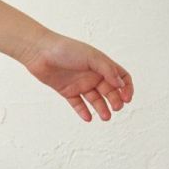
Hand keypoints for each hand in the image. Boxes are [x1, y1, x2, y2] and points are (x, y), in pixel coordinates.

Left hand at [17, 30, 132, 120]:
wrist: (40, 52)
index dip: (127, 87)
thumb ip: (107, 70)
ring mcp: (80, 83)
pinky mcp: (67, 91)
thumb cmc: (66, 49)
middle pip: (110, 91)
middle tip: (116, 108)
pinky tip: (88, 118)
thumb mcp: (91, 57)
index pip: (121, 77)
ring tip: (106, 117)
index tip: (127, 98)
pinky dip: (83, 112)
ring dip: (102, 108)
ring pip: (95, 99)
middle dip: (115, 100)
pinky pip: (78, 104)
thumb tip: (121, 84)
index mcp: (101, 64)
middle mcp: (92, 74)